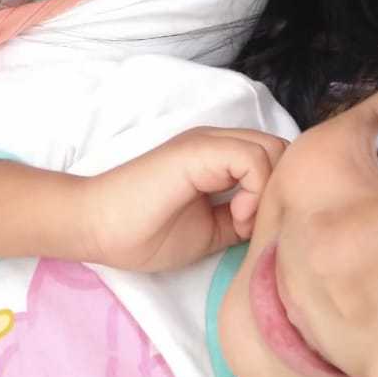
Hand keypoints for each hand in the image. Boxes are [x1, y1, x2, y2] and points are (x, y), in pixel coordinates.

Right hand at [82, 127, 286, 272]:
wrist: (98, 226)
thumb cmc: (144, 234)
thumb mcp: (209, 230)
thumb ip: (239, 220)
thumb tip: (270, 223)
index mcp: (218, 159)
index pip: (273, 160)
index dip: (275, 192)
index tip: (254, 228)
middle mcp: (217, 143)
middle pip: (280, 150)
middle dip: (278, 188)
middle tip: (253, 224)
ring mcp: (208, 142)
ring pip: (273, 149)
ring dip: (268, 190)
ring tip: (242, 222)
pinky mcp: (200, 150)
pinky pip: (254, 157)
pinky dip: (256, 190)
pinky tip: (237, 217)